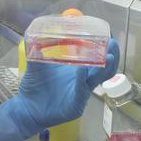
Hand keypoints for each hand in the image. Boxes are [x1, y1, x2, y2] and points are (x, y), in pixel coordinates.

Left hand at [0, 39, 119, 140]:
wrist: (27, 107)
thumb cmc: (35, 86)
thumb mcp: (37, 65)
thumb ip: (37, 50)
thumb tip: (36, 33)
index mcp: (77, 70)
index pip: (97, 58)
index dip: (104, 48)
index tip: (107, 35)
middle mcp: (82, 81)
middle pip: (104, 69)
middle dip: (111, 56)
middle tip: (112, 44)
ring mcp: (80, 94)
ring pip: (97, 80)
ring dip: (104, 68)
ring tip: (108, 55)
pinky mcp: (74, 106)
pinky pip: (80, 92)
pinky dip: (81, 80)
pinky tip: (81, 70)